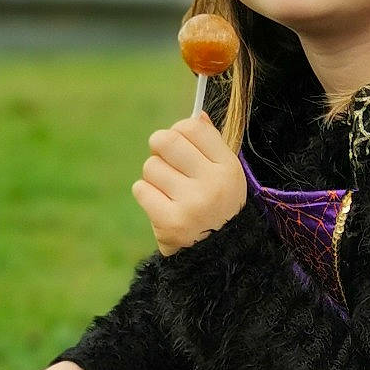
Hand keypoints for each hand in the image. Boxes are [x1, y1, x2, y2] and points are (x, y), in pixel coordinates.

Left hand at [133, 112, 246, 256]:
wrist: (218, 255)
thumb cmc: (218, 205)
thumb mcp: (225, 175)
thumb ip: (211, 144)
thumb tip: (196, 114)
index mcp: (228, 168)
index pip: (192, 127)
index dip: (179, 131)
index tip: (181, 145)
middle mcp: (213, 184)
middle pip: (166, 141)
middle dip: (160, 148)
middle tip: (166, 162)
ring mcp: (192, 204)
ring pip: (151, 166)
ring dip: (154, 176)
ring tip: (169, 191)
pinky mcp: (170, 222)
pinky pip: (141, 189)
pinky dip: (146, 195)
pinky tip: (161, 204)